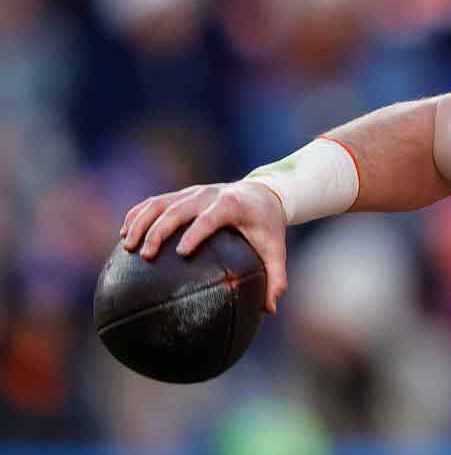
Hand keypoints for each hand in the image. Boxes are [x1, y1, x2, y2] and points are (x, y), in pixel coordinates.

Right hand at [119, 180, 288, 313]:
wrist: (262, 193)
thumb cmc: (267, 226)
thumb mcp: (276, 249)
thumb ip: (276, 277)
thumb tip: (270, 310)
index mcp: (232, 205)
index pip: (210, 217)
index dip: (196, 232)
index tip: (182, 252)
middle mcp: (208, 194)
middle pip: (178, 208)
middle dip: (159, 229)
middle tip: (146, 255)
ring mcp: (192, 192)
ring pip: (159, 202)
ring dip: (140, 221)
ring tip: (126, 246)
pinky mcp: (181, 194)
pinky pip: (154, 201)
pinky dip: (137, 214)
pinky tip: (124, 234)